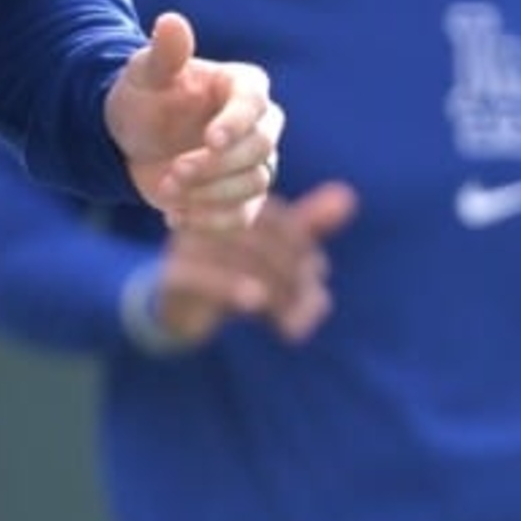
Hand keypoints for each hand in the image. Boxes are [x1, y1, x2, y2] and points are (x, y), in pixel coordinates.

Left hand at [104, 12, 282, 232]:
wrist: (131, 139)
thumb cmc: (143, 97)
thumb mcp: (144, 74)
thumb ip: (163, 53)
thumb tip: (171, 22)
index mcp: (242, 85)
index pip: (254, 103)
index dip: (237, 122)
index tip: (211, 140)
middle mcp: (258, 123)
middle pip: (261, 148)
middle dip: (217, 166)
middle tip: (173, 174)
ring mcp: (253, 162)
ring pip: (256, 183)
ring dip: (211, 194)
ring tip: (167, 192)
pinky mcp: (242, 196)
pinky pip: (243, 215)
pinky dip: (211, 220)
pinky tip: (174, 216)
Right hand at [152, 181, 359, 345]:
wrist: (177, 307)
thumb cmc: (231, 270)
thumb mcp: (272, 251)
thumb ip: (306, 225)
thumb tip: (349, 196)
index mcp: (234, 201)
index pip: (279, 218)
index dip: (304, 247)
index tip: (320, 275)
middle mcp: (208, 215)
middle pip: (261, 238)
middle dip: (293, 275)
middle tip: (314, 306)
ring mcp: (185, 244)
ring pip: (238, 259)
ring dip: (275, 292)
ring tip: (296, 324)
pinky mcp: (171, 275)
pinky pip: (203, 276)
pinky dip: (232, 287)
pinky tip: (256, 304)